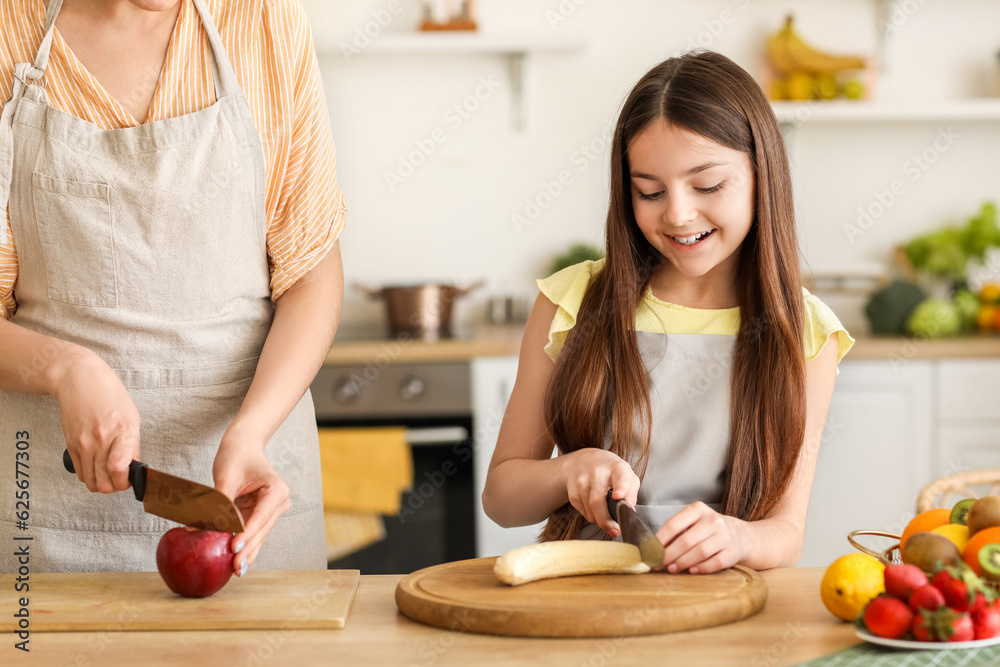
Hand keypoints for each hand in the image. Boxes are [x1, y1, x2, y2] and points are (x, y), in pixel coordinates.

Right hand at [53, 347, 140, 493]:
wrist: (78, 380)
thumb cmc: (108, 394)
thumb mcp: (132, 417)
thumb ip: (133, 445)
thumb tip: (133, 467)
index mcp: (123, 431)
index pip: (120, 468)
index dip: (126, 482)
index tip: (131, 479)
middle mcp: (102, 439)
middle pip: (105, 482)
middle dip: (116, 486)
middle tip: (121, 479)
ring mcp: (84, 443)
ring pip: (91, 482)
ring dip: (102, 483)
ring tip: (110, 474)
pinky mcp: (70, 445)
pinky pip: (80, 472)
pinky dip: (90, 475)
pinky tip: (97, 467)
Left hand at [212, 427, 289, 576]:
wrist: (243, 446)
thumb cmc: (237, 455)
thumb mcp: (226, 477)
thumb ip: (217, 503)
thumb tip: (200, 528)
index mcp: (276, 490)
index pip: (262, 516)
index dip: (248, 533)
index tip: (234, 547)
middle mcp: (278, 503)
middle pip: (261, 530)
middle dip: (247, 549)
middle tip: (235, 566)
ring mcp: (270, 512)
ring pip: (258, 536)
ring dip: (246, 552)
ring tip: (236, 570)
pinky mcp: (258, 516)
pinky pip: (250, 534)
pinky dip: (242, 546)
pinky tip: (236, 563)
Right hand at [561, 449, 639, 537]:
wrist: (584, 460)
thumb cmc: (611, 471)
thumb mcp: (627, 476)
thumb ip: (631, 493)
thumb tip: (629, 511)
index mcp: (616, 467)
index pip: (619, 477)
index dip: (620, 487)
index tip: (618, 497)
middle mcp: (597, 472)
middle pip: (598, 500)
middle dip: (606, 520)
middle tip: (614, 531)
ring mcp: (582, 481)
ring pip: (590, 510)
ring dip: (600, 519)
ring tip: (606, 514)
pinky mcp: (573, 491)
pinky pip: (583, 512)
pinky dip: (591, 516)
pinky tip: (595, 507)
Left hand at [655, 502, 750, 573]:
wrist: (740, 536)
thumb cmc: (708, 530)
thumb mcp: (693, 523)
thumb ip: (675, 533)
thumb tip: (653, 549)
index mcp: (698, 509)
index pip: (673, 525)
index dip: (659, 541)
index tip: (650, 552)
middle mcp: (713, 520)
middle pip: (685, 540)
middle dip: (668, 555)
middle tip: (657, 564)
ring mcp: (725, 535)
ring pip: (699, 552)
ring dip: (682, 563)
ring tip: (671, 568)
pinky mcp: (733, 551)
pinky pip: (715, 562)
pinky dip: (701, 568)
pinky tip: (692, 571)